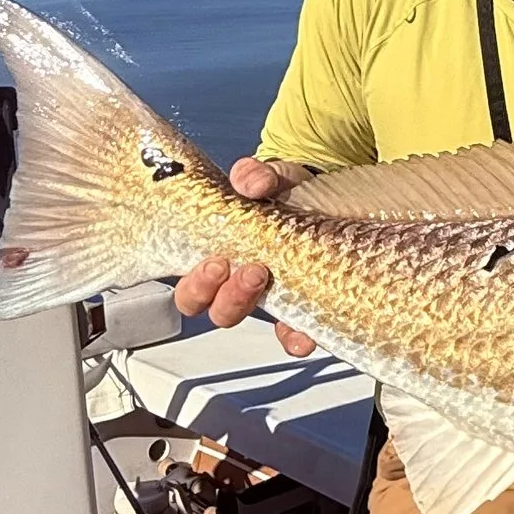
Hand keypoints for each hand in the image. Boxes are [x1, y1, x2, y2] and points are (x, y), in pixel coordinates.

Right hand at [173, 155, 318, 354]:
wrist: (321, 197)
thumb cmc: (279, 194)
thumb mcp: (266, 179)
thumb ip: (254, 176)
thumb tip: (251, 184)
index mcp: (218, 258)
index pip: (192, 290)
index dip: (198, 286)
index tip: (216, 261)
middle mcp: (238, 284)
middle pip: (216, 311)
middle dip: (226, 296)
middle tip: (249, 269)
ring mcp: (270, 297)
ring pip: (253, 322)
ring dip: (253, 305)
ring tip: (266, 276)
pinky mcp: (300, 306)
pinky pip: (292, 335)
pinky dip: (296, 338)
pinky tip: (304, 333)